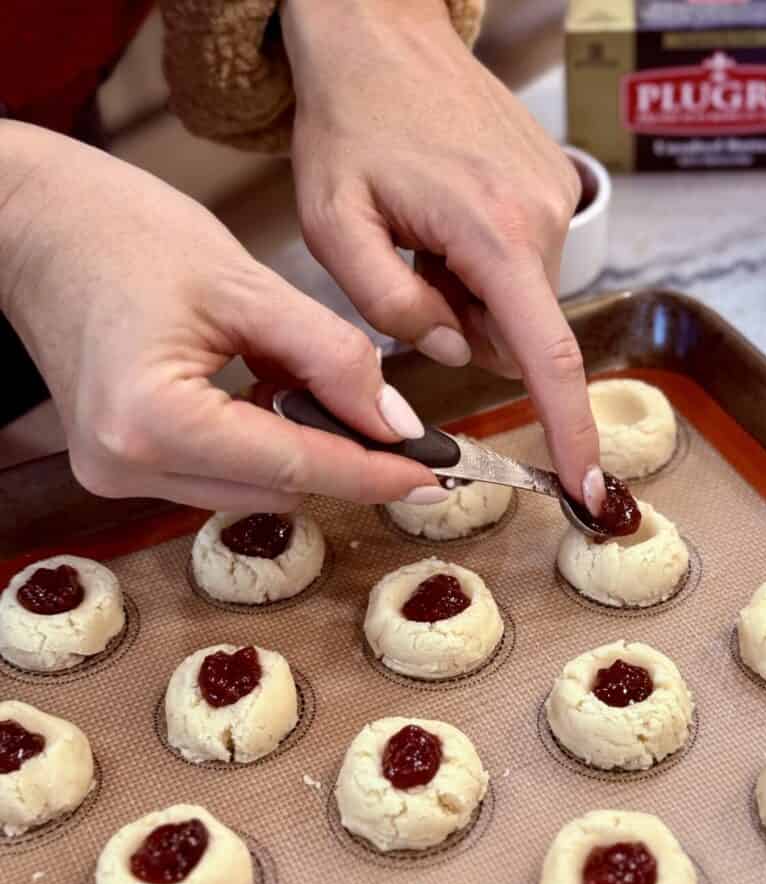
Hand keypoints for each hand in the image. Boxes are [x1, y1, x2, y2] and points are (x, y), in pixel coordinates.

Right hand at [0, 122, 443, 510]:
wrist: (30, 223)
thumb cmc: (122, 231)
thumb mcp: (245, 284)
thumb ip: (330, 357)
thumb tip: (396, 424)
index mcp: (153, 419)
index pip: (297, 464)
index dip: (375, 473)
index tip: (436, 476)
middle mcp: (127, 465)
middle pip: (279, 487)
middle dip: (346, 462)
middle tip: (401, 433)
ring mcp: (117, 472)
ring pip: (254, 489)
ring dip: (304, 454)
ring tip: (326, 397)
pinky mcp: (121, 464)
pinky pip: (220, 475)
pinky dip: (265, 448)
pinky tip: (277, 400)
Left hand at [282, 0, 605, 510]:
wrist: (382, 34)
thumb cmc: (349, 124)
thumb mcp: (334, 225)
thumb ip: (392, 306)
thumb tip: (456, 349)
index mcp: (491, 232)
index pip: (547, 356)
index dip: (570, 429)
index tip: (585, 485)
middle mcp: (541, 217)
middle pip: (519, 333)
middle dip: (467, 330)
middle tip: (410, 270)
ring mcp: (556, 197)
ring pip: (519, 302)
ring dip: (471, 295)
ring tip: (424, 235)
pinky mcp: (554, 186)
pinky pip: (523, 264)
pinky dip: (483, 265)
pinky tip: (446, 217)